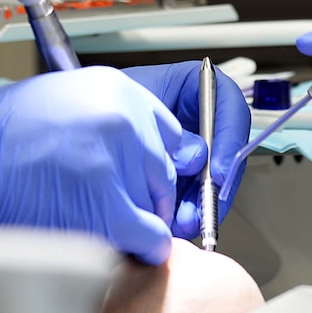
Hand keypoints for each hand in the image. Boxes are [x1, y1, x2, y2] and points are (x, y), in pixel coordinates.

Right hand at [0, 66, 201, 262]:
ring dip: (131, 221)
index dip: (149, 161)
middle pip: (165, 172)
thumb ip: (109, 121)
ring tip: (86, 214)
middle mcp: (124, 119)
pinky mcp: (111, 207)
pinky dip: (138, 248)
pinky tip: (109, 242)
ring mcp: (120, 162)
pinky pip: (151, 238)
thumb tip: (142, 156)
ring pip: (158, 208)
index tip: (137, 177)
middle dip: (142, 194)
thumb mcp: (62, 102)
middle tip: (106, 203)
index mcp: (116, 88)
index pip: (168, 131)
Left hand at [120, 62, 251, 236]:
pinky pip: (195, 197)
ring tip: (183, 222)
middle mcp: (199, 120)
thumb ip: (170, 129)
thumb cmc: (106, 101)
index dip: (231, 136)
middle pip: (227, 150)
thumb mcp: (136, 105)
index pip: (228, 102)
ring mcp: (193, 150)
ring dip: (201, 204)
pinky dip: (187, 213)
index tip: (220, 170)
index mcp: (194, 87)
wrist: (80, 122)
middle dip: (216, 183)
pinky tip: (174, 225)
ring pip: (213, 179)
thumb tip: (196, 159)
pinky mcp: (183, 176)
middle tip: (202, 208)